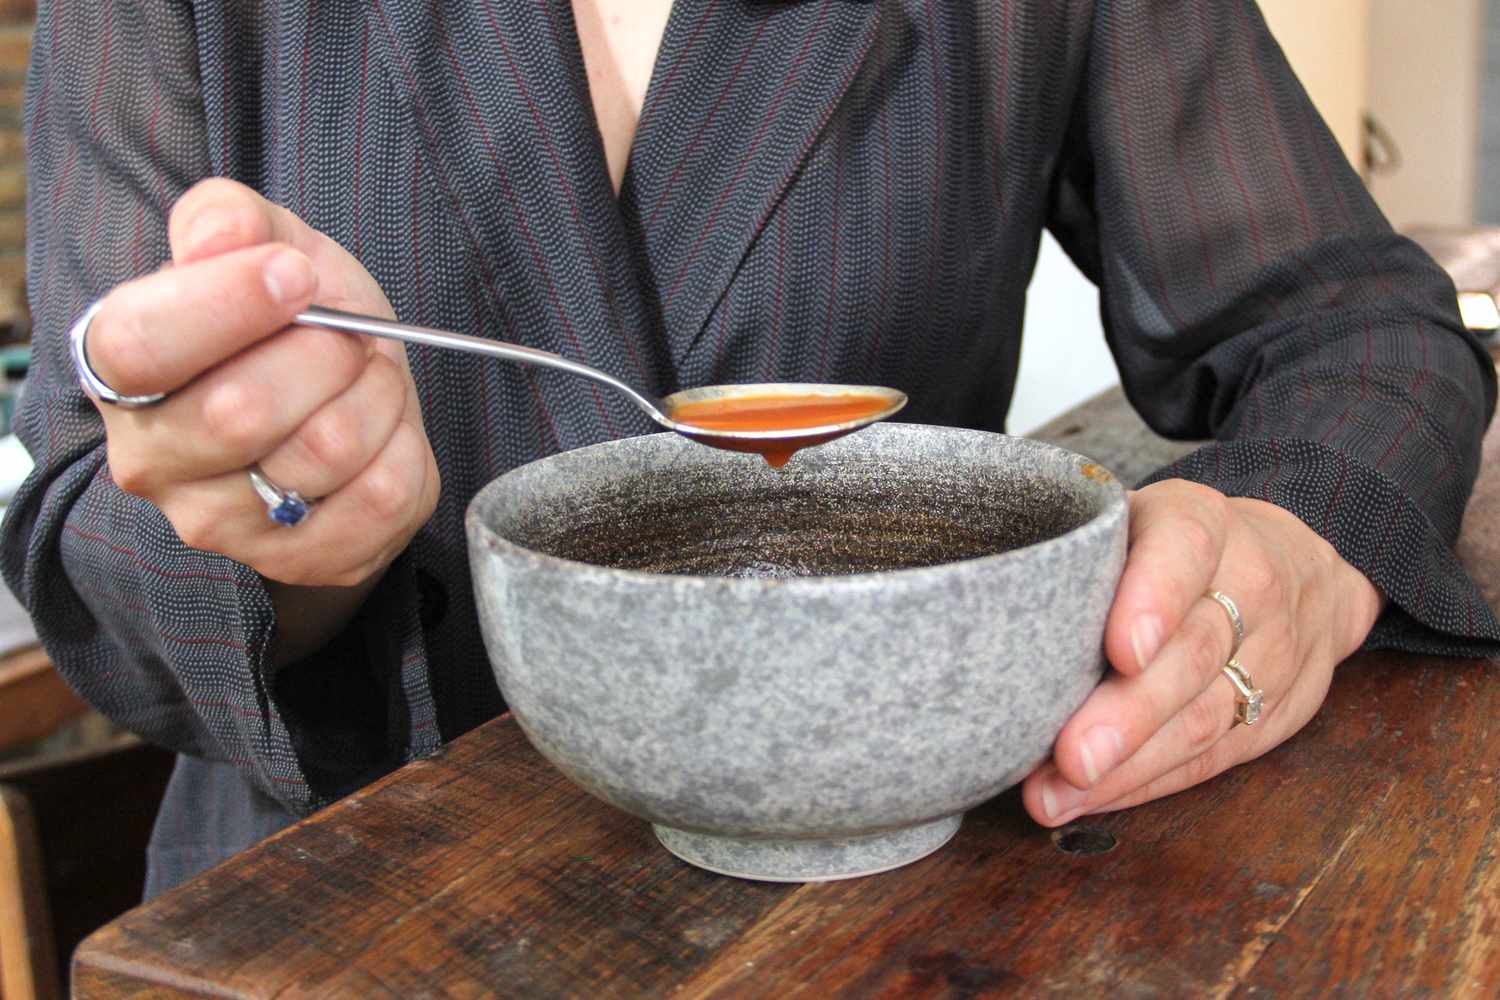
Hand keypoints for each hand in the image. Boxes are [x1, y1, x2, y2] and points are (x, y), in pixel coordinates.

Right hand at [83, 179, 439, 657]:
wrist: (336, 404)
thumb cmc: (287, 322)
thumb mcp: (262, 243)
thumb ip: (228, 219)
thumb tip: (222, 237)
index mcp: (118, 370)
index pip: (141, 346)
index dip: (230, 304)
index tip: (296, 275)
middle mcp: (152, 461)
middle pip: (243, 411)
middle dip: (328, 351)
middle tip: (347, 334)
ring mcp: (224, 525)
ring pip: (326, 451)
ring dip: (376, 394)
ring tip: (366, 378)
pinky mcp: (304, 560)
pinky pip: (383, 497)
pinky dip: (406, 448)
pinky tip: (383, 434)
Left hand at [1021, 479, 1383, 825]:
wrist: (1295, 569)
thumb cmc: (1170, 548)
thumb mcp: (1134, 521)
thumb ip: (1083, 556)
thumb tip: (987, 613)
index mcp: (1202, 520)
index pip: (1186, 546)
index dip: (1154, 597)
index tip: (1121, 650)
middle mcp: (1250, 583)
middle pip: (1193, 652)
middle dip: (1130, 712)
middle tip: (1071, 755)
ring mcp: (1272, 653)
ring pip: (1204, 716)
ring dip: (1129, 764)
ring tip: (1059, 793)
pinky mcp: (1275, 714)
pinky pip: (1213, 757)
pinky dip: (1147, 782)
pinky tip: (1092, 798)